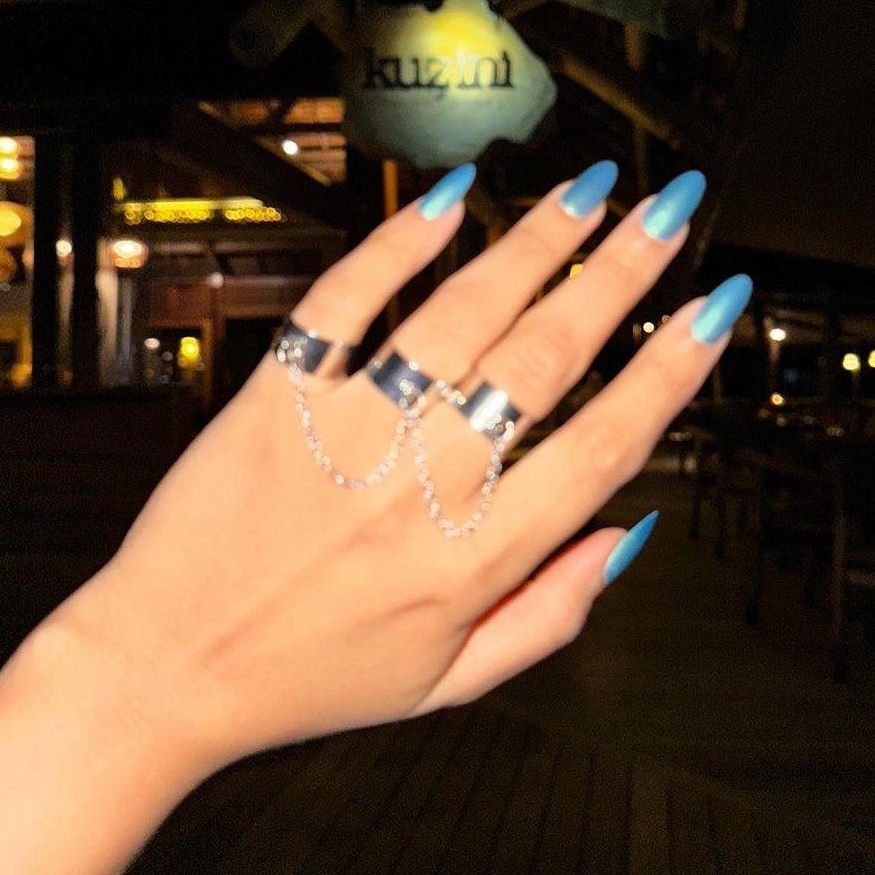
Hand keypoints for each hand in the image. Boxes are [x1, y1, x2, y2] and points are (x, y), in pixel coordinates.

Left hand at [48, 164, 750, 774]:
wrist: (162, 670)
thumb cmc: (311, 678)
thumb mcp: (450, 683)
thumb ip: (552, 614)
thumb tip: (630, 536)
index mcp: (476, 560)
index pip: (603, 446)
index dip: (670, 371)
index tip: (712, 310)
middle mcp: (422, 486)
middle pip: (546, 358)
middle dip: (621, 275)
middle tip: (669, 213)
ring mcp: (347, 432)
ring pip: (461, 314)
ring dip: (533, 243)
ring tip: (589, 190)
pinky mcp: (277, 397)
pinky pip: (345, 301)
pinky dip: (399, 245)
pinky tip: (450, 202)